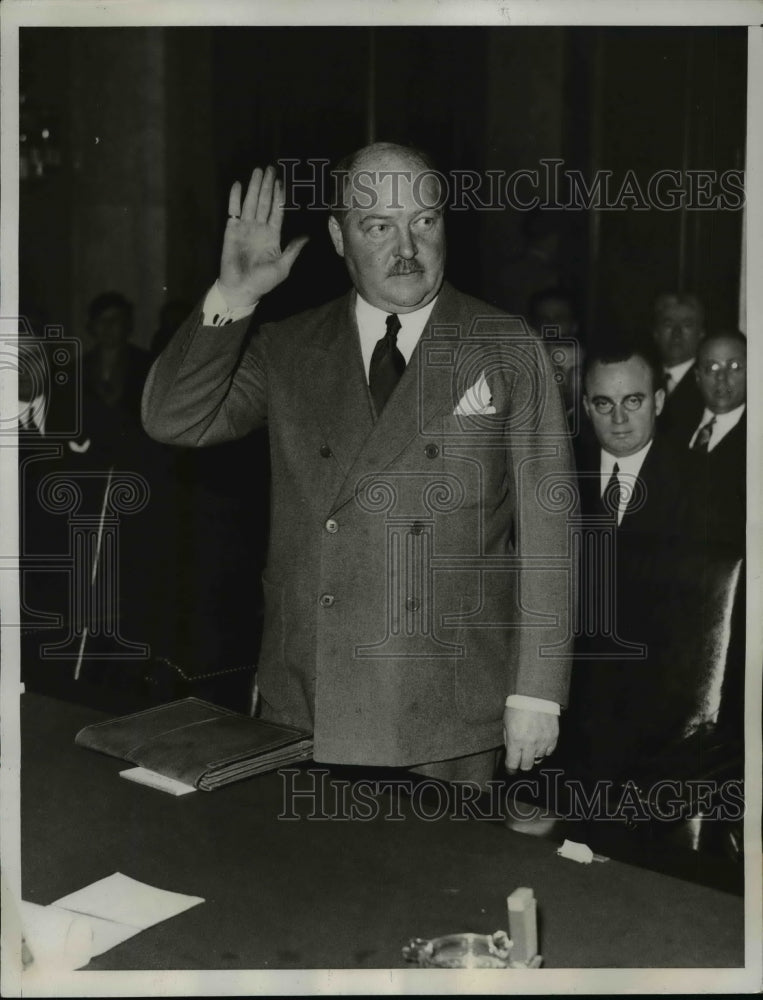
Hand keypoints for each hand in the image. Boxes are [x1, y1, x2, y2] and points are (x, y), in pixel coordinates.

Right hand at [218, 165, 308, 307]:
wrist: (241, 289)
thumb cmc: (263, 281)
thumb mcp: (283, 266)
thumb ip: (294, 249)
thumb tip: (308, 236)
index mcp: (272, 236)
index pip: (277, 211)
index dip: (279, 197)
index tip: (281, 182)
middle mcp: (259, 228)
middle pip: (264, 202)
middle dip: (267, 186)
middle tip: (270, 168)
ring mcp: (245, 228)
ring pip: (251, 202)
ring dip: (254, 187)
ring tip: (258, 171)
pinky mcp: (231, 229)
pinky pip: (233, 210)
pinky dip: (235, 197)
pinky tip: (238, 185)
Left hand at [502, 706, 558, 773]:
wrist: (536, 695)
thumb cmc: (518, 707)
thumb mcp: (506, 723)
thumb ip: (508, 740)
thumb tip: (511, 753)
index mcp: (516, 740)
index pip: (513, 764)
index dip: (510, 768)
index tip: (510, 768)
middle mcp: (530, 744)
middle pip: (526, 766)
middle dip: (522, 763)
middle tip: (520, 759)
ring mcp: (543, 742)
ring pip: (538, 759)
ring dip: (533, 755)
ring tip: (531, 744)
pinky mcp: (553, 738)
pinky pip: (549, 752)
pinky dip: (544, 749)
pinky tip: (540, 741)